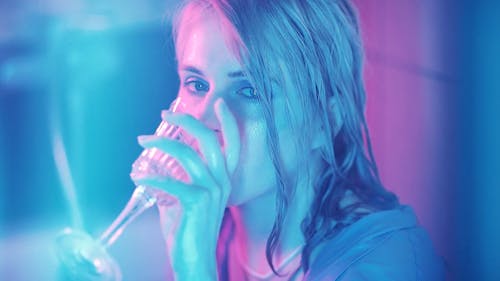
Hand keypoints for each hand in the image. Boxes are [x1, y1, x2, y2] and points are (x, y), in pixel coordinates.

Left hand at [132, 98, 239, 279]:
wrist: (194, 261)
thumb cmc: (189, 231)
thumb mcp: (184, 201)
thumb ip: (174, 182)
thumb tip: (152, 169)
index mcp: (224, 180)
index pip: (232, 145)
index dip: (228, 123)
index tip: (219, 104)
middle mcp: (222, 182)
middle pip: (208, 140)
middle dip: (187, 121)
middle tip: (166, 114)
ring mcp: (211, 191)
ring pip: (186, 154)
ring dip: (160, 143)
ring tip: (142, 141)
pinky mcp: (196, 202)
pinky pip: (170, 181)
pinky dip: (150, 175)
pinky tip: (137, 175)